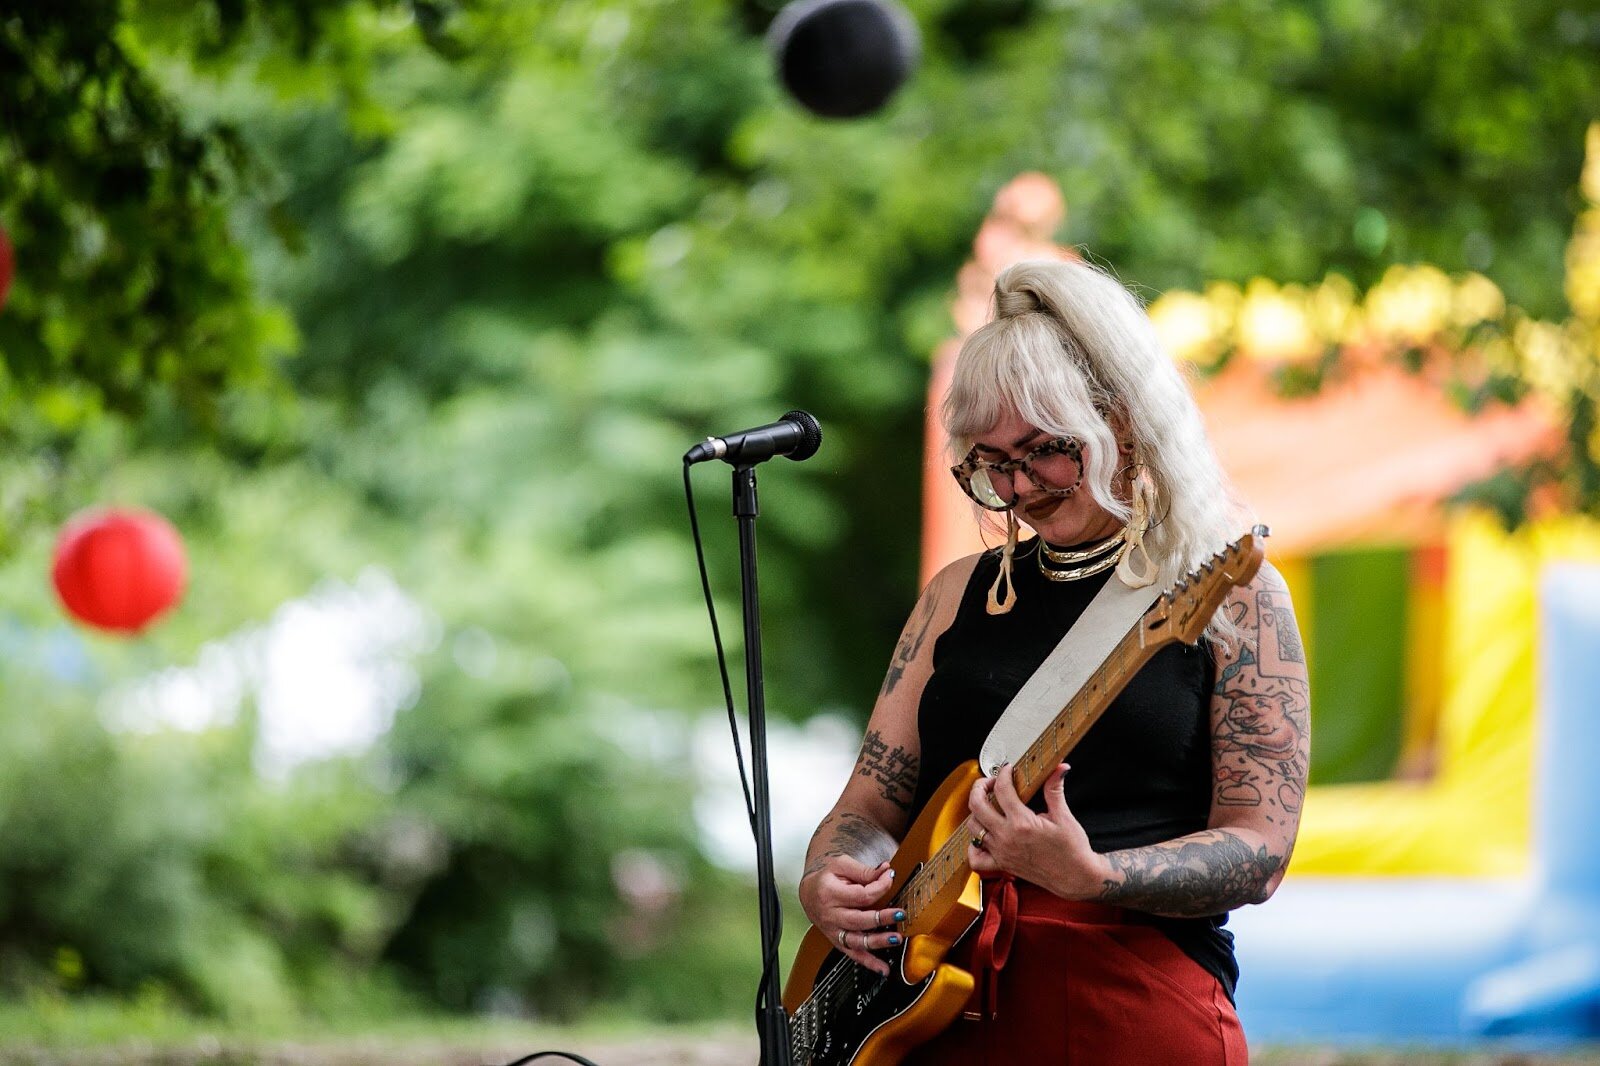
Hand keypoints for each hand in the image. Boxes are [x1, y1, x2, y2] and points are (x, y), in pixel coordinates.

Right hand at [798, 855, 904, 975]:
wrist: (809, 890)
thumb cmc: (825, 877)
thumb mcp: (842, 865)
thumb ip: (865, 871)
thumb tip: (887, 872)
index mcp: (829, 893)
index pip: (861, 895)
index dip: (880, 887)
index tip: (890, 878)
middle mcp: (830, 914)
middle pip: (859, 920)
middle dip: (882, 918)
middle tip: (900, 914)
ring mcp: (833, 930)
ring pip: (856, 940)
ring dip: (877, 942)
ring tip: (895, 939)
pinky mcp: (837, 940)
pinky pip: (853, 954)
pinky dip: (868, 963)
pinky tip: (883, 969)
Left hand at [965, 762, 1111, 899]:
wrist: (1076, 878)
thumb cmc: (1072, 851)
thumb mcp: (1064, 816)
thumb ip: (1055, 790)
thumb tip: (1059, 769)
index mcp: (1023, 823)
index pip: (1002, 790)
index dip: (1002, 774)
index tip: (1007, 769)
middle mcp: (1007, 838)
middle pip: (977, 805)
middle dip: (979, 787)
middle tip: (989, 783)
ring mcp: (1002, 852)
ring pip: (973, 827)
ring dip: (976, 812)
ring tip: (986, 805)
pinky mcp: (1002, 865)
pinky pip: (976, 857)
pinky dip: (974, 846)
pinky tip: (983, 835)